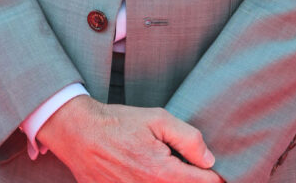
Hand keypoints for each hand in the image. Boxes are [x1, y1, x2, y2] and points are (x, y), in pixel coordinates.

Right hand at [37, 94, 221, 182]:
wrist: (80, 135)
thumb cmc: (119, 123)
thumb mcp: (157, 118)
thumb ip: (188, 138)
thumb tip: (209, 160)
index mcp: (162, 173)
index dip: (215, 177)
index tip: (215, 171)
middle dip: (192, 179)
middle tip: (189, 167)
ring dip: (173, 182)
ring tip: (162, 165)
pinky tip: (149, 172)